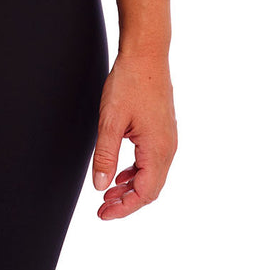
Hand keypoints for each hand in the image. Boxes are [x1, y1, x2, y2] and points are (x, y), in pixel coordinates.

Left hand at [92, 51, 176, 219]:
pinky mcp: (163, 131)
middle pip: (150, 189)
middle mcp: (168, 148)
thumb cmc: (130, 82)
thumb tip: (100, 186)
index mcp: (158, 149)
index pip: (144, 193)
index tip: (102, 214)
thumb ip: (106, 156)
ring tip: (108, 194)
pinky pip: (152, 162)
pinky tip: (121, 173)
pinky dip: (136, 173)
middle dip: (127, 202)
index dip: (123, 209)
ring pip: (152, 176)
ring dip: (131, 188)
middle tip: (102, 208)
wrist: (147, 54)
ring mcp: (168, 139)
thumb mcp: (110, 121)